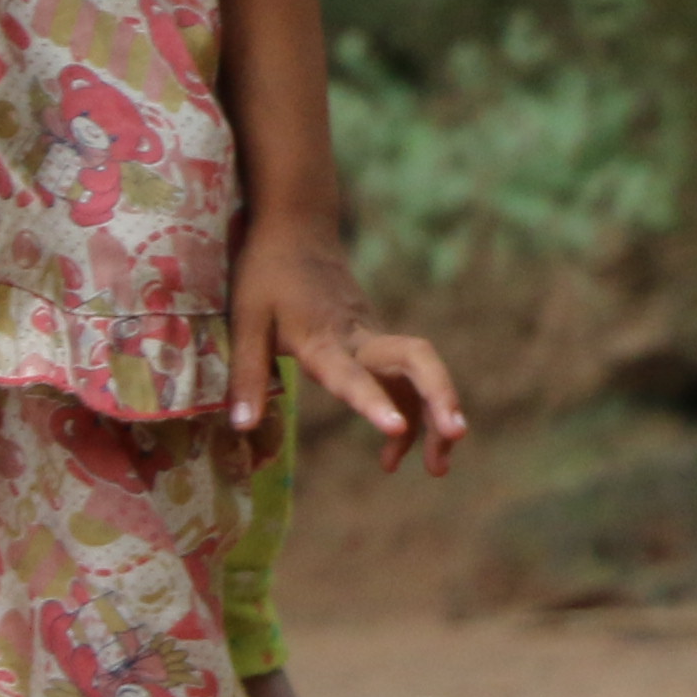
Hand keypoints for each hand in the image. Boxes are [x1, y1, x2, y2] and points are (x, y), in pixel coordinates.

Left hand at [228, 215, 466, 478]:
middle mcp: (359, 338)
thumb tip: (242, 428)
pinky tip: (395, 449)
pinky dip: (410, 412)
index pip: (353, 373)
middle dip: (439, 399)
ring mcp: (374, 337)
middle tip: (454, 437)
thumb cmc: (267, 274)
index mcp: (323, 337)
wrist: (296, 228)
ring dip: (434, 415)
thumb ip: (246, 375)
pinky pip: (405, 379)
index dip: (373, 402)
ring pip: (420, 373)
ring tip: (436, 468)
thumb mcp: (246, 321)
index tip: (396, 430)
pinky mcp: (377, 341)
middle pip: (416, 361)